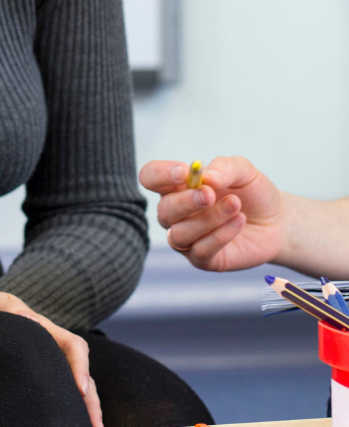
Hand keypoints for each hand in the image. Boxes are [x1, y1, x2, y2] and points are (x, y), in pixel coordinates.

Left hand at [0, 291, 102, 426]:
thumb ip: (7, 308)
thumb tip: (25, 316)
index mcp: (46, 331)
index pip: (73, 346)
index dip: (80, 366)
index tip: (81, 389)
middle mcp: (53, 351)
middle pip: (81, 375)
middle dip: (91, 401)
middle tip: (93, 426)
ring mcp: (48, 367)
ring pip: (74, 389)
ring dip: (83, 411)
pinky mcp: (38, 381)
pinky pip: (57, 396)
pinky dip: (65, 413)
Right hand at [139, 157, 284, 271]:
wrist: (277, 221)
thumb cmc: (252, 193)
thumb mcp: (244, 171)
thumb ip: (224, 167)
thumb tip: (206, 177)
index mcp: (177, 187)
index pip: (150, 177)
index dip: (159, 174)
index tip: (184, 172)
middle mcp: (175, 213)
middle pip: (163, 210)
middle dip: (185, 202)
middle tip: (210, 194)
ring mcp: (187, 238)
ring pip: (179, 233)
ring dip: (208, 219)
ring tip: (235, 205)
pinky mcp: (202, 259)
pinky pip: (200, 250)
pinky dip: (220, 235)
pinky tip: (239, 221)